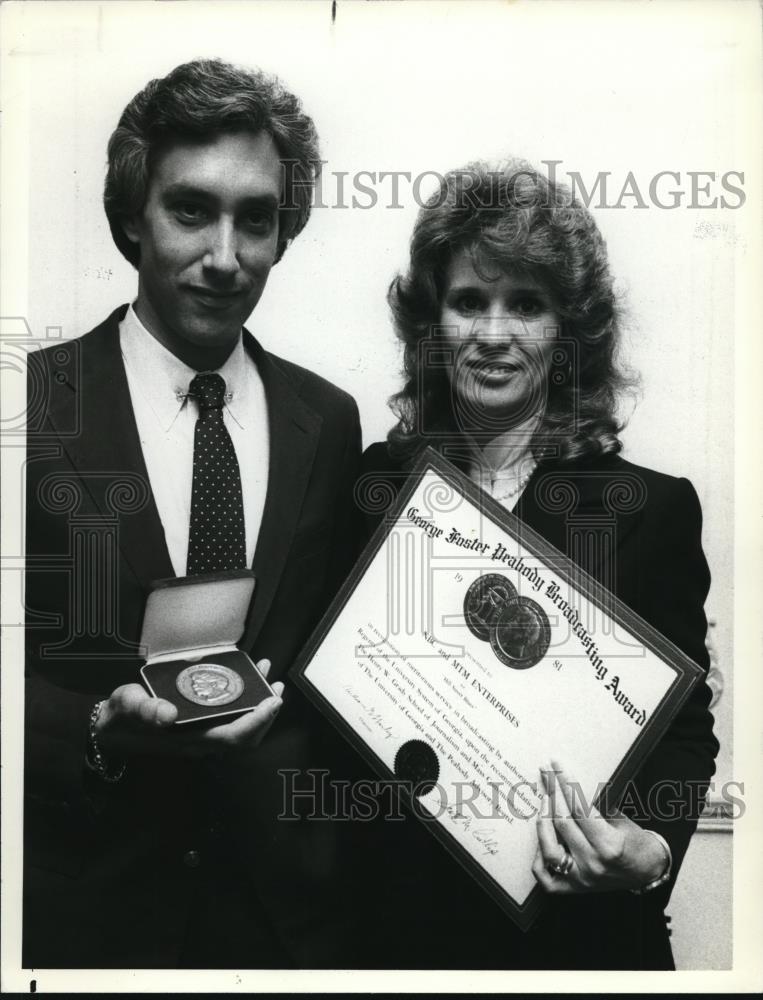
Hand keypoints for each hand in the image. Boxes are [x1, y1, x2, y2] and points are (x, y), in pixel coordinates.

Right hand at [95, 659, 283, 759]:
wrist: (108, 730)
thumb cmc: (120, 717)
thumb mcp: (127, 706)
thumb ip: (145, 709)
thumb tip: (167, 713)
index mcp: (188, 739)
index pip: (234, 737)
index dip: (258, 721)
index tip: (273, 701)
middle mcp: (200, 741)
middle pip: (246, 736)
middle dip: (267, 713)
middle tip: (276, 685)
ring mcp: (201, 736)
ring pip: (241, 728)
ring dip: (259, 708)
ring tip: (267, 679)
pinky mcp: (199, 727)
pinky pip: (230, 720)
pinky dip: (246, 704)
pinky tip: (245, 683)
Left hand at [531, 759, 667, 893]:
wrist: (650, 872)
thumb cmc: (637, 843)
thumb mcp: (622, 818)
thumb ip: (597, 804)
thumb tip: (570, 781)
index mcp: (609, 845)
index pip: (579, 808)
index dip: (565, 783)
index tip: (556, 766)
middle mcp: (594, 863)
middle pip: (562, 823)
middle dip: (552, 793)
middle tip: (546, 774)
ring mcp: (582, 878)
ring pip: (549, 849)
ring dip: (542, 823)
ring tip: (543, 801)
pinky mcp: (574, 889)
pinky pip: (546, 877)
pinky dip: (538, 859)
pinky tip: (540, 840)